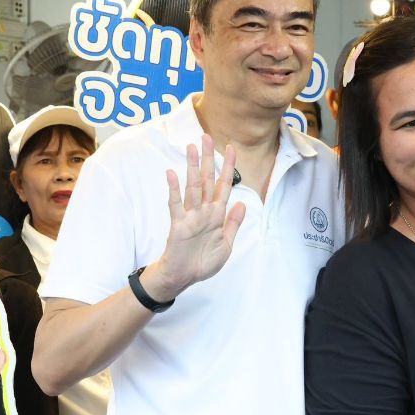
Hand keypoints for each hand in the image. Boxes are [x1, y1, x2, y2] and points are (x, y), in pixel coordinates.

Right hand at [143, 135, 245, 300]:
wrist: (184, 278)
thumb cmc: (202, 262)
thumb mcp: (226, 245)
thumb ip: (233, 224)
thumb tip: (241, 204)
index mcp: (217, 215)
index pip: (224, 186)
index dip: (228, 167)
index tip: (231, 148)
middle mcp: (204, 211)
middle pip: (206, 179)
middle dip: (207, 159)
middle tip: (206, 137)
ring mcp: (190, 216)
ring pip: (192, 187)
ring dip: (191, 167)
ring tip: (190, 148)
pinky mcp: (178, 225)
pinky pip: (175, 204)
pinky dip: (173, 189)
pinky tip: (172, 173)